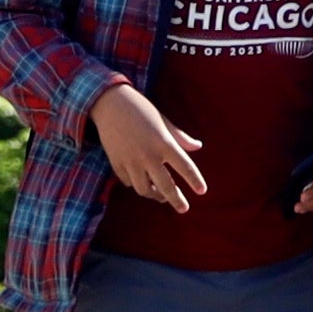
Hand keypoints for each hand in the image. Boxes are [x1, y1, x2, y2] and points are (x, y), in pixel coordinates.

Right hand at [92, 85, 205, 210]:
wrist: (110, 103)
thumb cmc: (141, 110)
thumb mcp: (163, 121)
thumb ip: (180, 137)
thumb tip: (198, 146)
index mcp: (164, 143)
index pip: (185, 167)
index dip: (195, 180)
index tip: (202, 191)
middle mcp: (148, 155)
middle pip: (166, 186)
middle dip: (176, 200)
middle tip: (184, 208)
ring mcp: (131, 161)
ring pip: (144, 189)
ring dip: (153, 195)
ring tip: (160, 196)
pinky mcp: (116, 163)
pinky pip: (128, 182)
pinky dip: (135, 184)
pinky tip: (140, 181)